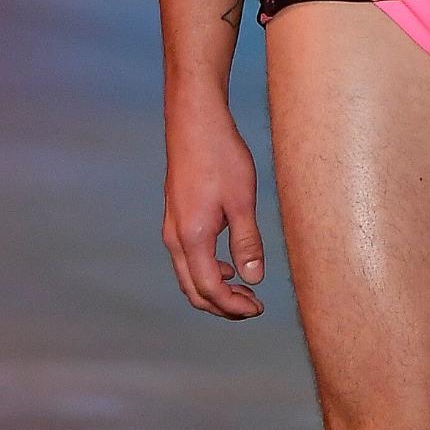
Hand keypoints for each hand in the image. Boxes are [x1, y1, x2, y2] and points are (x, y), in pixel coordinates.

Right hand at [161, 97, 265, 317]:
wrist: (194, 121)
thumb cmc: (220, 156)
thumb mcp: (242, 201)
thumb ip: (247, 242)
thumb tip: (253, 277)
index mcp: (192, 237)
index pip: (210, 289)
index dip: (233, 306)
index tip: (258, 309)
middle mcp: (175, 237)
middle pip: (193, 289)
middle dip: (222, 306)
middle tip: (252, 307)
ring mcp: (172, 227)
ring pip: (188, 275)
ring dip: (214, 289)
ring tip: (244, 289)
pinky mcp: (176, 216)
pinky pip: (187, 258)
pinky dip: (206, 271)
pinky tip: (228, 264)